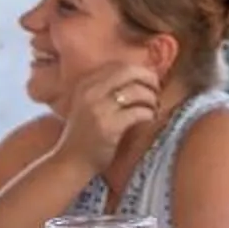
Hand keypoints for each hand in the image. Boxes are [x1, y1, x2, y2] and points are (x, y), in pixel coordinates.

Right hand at [49, 64, 163, 174]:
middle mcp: (90, 92)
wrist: (71, 161)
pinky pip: (139, 112)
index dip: (139, 70)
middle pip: (129, 72)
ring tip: (154, 107)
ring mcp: (99, 109)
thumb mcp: (87, 104)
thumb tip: (140, 76)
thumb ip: (105, 89)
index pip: (119, 66)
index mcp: (85, 83)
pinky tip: (150, 118)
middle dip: (149, 78)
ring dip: (151, 98)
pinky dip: (149, 113)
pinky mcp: (109, 126)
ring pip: (137, 91)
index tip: (148, 80)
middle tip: (157, 89)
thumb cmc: (84, 134)